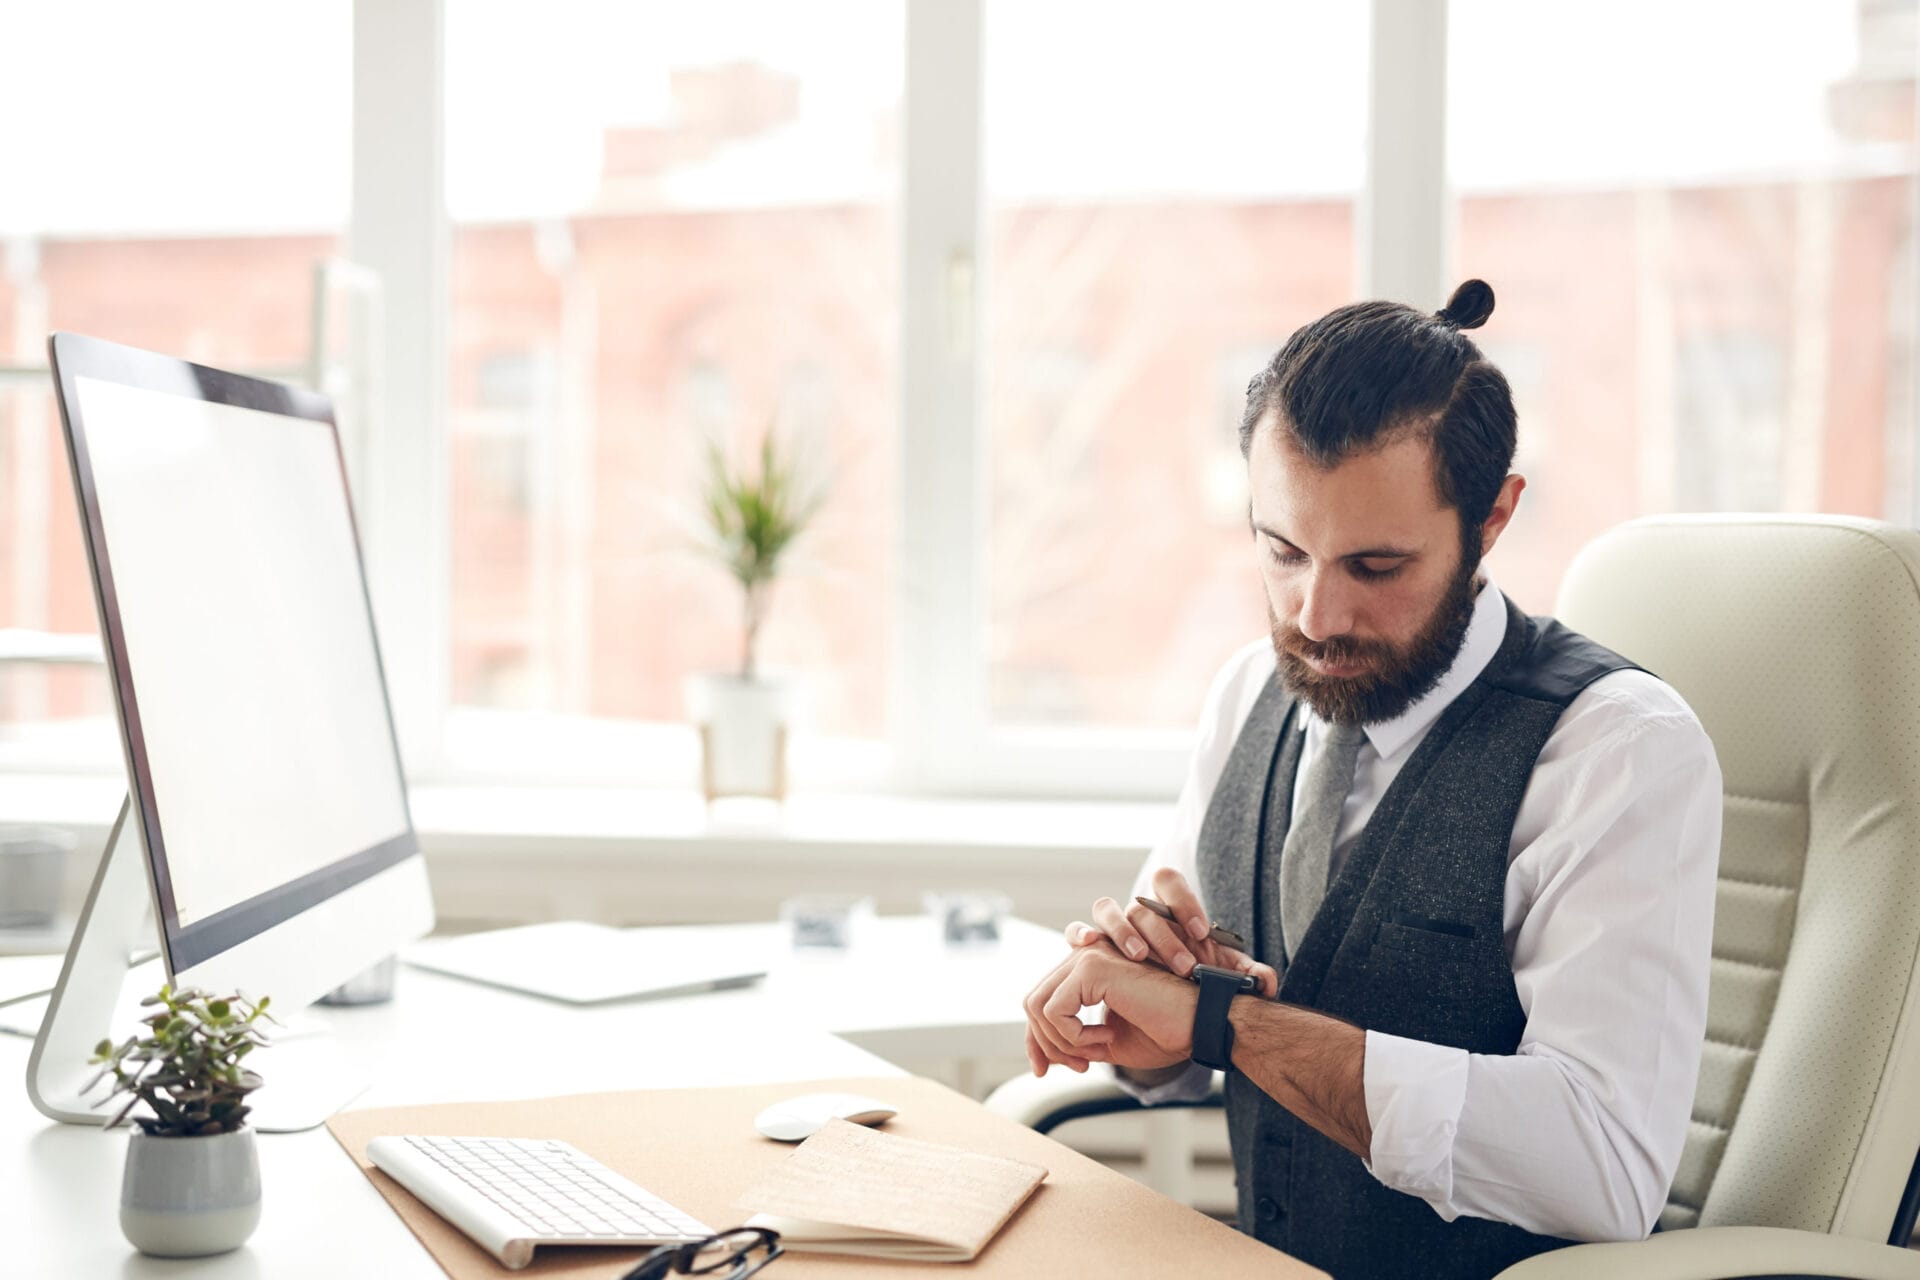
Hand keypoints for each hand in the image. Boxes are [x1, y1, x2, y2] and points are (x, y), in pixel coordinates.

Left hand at [1022, 939, 1197, 1075]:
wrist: (1201, 1023)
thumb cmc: (1165, 1031)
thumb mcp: (1107, 1043)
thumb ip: (1074, 1041)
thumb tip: (1042, 1055)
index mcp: (1088, 970)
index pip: (1041, 1000)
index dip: (1036, 1039)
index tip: (1044, 1070)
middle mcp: (1084, 956)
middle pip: (1033, 1002)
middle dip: (1044, 1044)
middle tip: (1080, 1067)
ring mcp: (1088, 956)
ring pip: (1037, 1006)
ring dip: (1062, 1042)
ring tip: (1098, 1051)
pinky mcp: (1093, 967)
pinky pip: (1054, 1010)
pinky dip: (1073, 1036)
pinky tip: (1107, 1037)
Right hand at [1065, 867, 1277, 995]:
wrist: (1167, 1003)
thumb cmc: (1194, 981)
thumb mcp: (1221, 978)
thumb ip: (1246, 976)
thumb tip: (1267, 980)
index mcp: (1167, 908)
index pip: (1168, 881)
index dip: (1183, 902)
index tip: (1200, 932)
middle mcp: (1138, 913)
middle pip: (1143, 905)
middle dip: (1163, 935)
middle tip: (1184, 966)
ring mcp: (1112, 927)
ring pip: (1108, 910)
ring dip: (1122, 932)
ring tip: (1136, 957)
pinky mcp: (1092, 948)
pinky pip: (1079, 931)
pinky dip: (1081, 933)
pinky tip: (1088, 945)